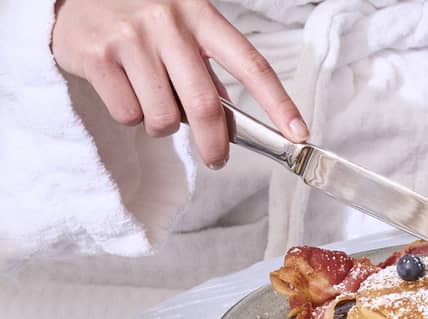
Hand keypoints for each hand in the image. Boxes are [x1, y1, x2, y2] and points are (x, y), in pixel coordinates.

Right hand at [51, 0, 306, 168]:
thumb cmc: (139, 18)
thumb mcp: (181, 29)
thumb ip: (206, 69)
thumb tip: (232, 122)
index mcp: (200, 15)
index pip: (251, 64)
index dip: (278, 103)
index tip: (297, 133)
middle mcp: (167, 23)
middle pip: (207, 105)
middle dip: (215, 144)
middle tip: (216, 160)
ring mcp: (130, 38)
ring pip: (165, 117)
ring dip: (163, 126)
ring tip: (152, 104)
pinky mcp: (96, 55)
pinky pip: (128, 114)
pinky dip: (130, 116)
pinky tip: (124, 91)